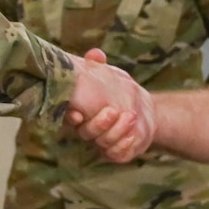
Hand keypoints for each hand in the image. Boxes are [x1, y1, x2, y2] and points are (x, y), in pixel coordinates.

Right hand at [66, 48, 154, 162]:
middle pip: (85, 132)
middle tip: (113, 110)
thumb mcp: (109, 74)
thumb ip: (98, 65)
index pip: (68, 116)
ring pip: (102, 143)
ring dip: (116, 131)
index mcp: (79, 111)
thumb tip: (96, 54)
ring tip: (130, 116)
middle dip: (99, 124)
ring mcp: (101, 141)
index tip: (77, 114)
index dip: (70, 117)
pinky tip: (132, 134)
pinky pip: (115, 154)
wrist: (140, 107)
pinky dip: (123, 145)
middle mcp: (86, 129)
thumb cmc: (117, 89)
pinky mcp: (115, 151)